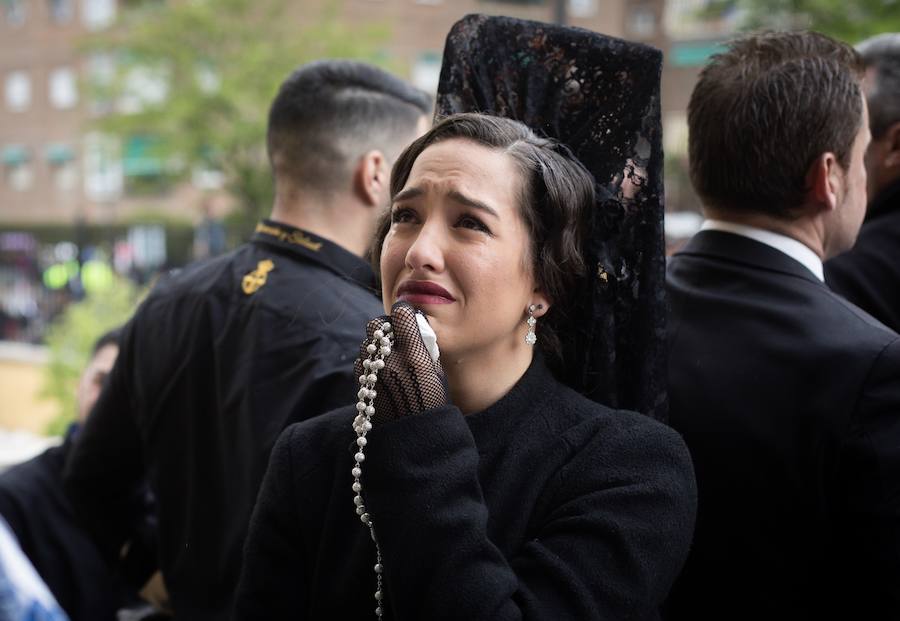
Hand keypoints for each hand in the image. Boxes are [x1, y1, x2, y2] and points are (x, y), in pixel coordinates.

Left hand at [354, 302, 448, 423]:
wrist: (411, 438)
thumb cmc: (432, 406)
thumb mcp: (438, 374)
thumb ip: (425, 349)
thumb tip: (415, 329)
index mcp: (415, 357)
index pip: (402, 315)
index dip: (405, 313)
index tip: (409, 317)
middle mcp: (391, 361)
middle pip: (377, 324)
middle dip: (385, 326)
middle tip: (396, 336)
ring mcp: (373, 373)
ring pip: (366, 342)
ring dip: (376, 344)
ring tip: (389, 356)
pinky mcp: (362, 384)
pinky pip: (361, 361)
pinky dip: (369, 362)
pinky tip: (381, 372)